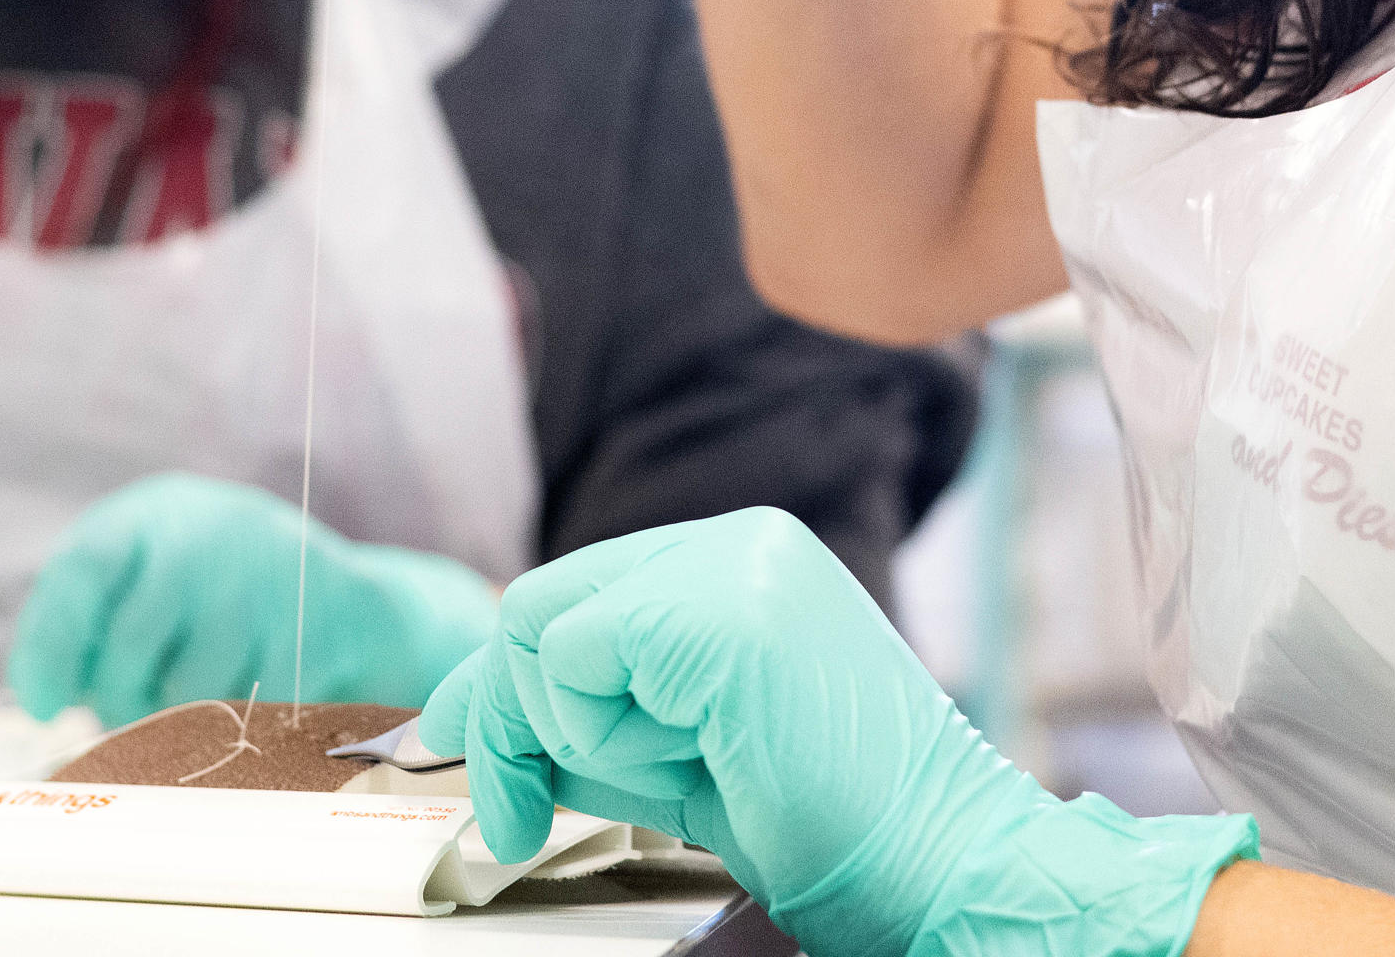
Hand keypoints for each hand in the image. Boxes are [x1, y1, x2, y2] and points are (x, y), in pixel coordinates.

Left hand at [9, 473, 497, 726]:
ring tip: (198, 686)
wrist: (348, 606)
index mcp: (154, 514)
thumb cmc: (219, 600)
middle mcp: (208, 532)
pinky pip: (243, 707)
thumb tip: (43, 692)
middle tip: (130, 706)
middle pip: (127, 645)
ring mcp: (265, 577)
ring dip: (178, 711)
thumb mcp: (154, 580)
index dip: (50, 646)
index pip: (81, 572)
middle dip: (118, 696)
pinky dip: (234, 717)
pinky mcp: (311, 628)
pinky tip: (246, 689)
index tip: (43, 704)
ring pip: (185, 687)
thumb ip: (96, 619)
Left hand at [421, 509, 1251, 956]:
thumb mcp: (680, 753)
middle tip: (510, 816)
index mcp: (743, 559)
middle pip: (542, 603)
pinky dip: (598, 735)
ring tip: (668, 781)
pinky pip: (574, 662)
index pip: (580, 593)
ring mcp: (734, 563)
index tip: (466, 750)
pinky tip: (681, 765)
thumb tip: (463, 712)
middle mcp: (740, 539)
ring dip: (572, 736)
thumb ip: (589, 716)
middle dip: (506, 719)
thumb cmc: (826, 821)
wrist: (930, 856)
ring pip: (544, 630)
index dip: (508, 679)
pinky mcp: (719, 613)